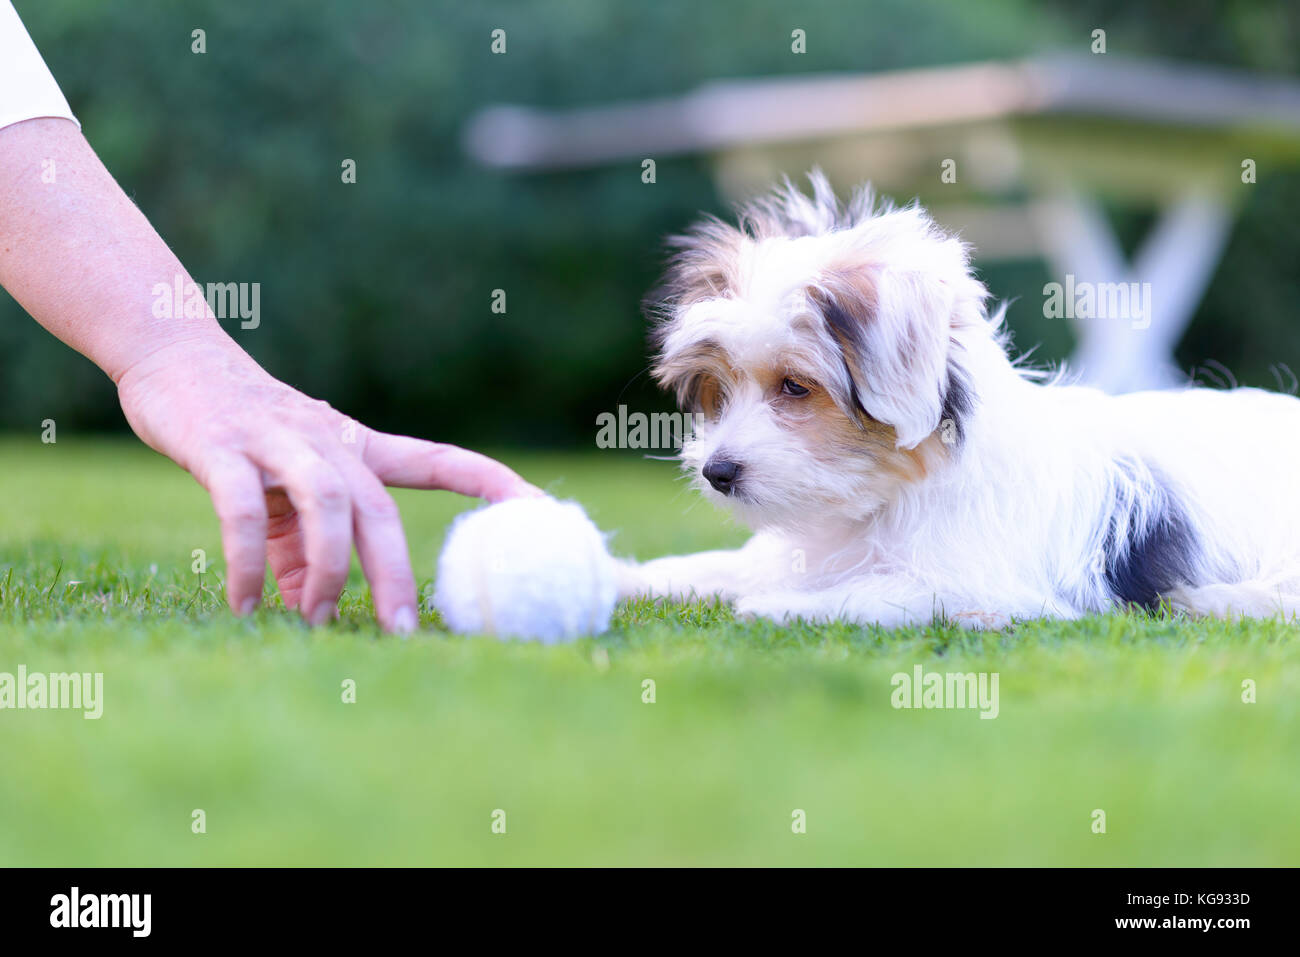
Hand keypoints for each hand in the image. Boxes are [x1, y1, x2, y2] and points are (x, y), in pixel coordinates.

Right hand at [116, 337, 539, 632]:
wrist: (173, 356)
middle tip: (402, 632)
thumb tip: (313, 607)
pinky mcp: (222, 448)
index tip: (545, 512)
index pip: (441, 461)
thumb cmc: (244, 430)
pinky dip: (248, 562)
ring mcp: (277, 441)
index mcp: (358, 447)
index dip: (494, 485)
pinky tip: (245, 605)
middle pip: (380, 507)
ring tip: (315, 621)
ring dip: (326, 568)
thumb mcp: (288, 489)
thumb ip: (304, 546)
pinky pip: (243, 511)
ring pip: (327, 502)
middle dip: (395, 571)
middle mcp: (329, 441)